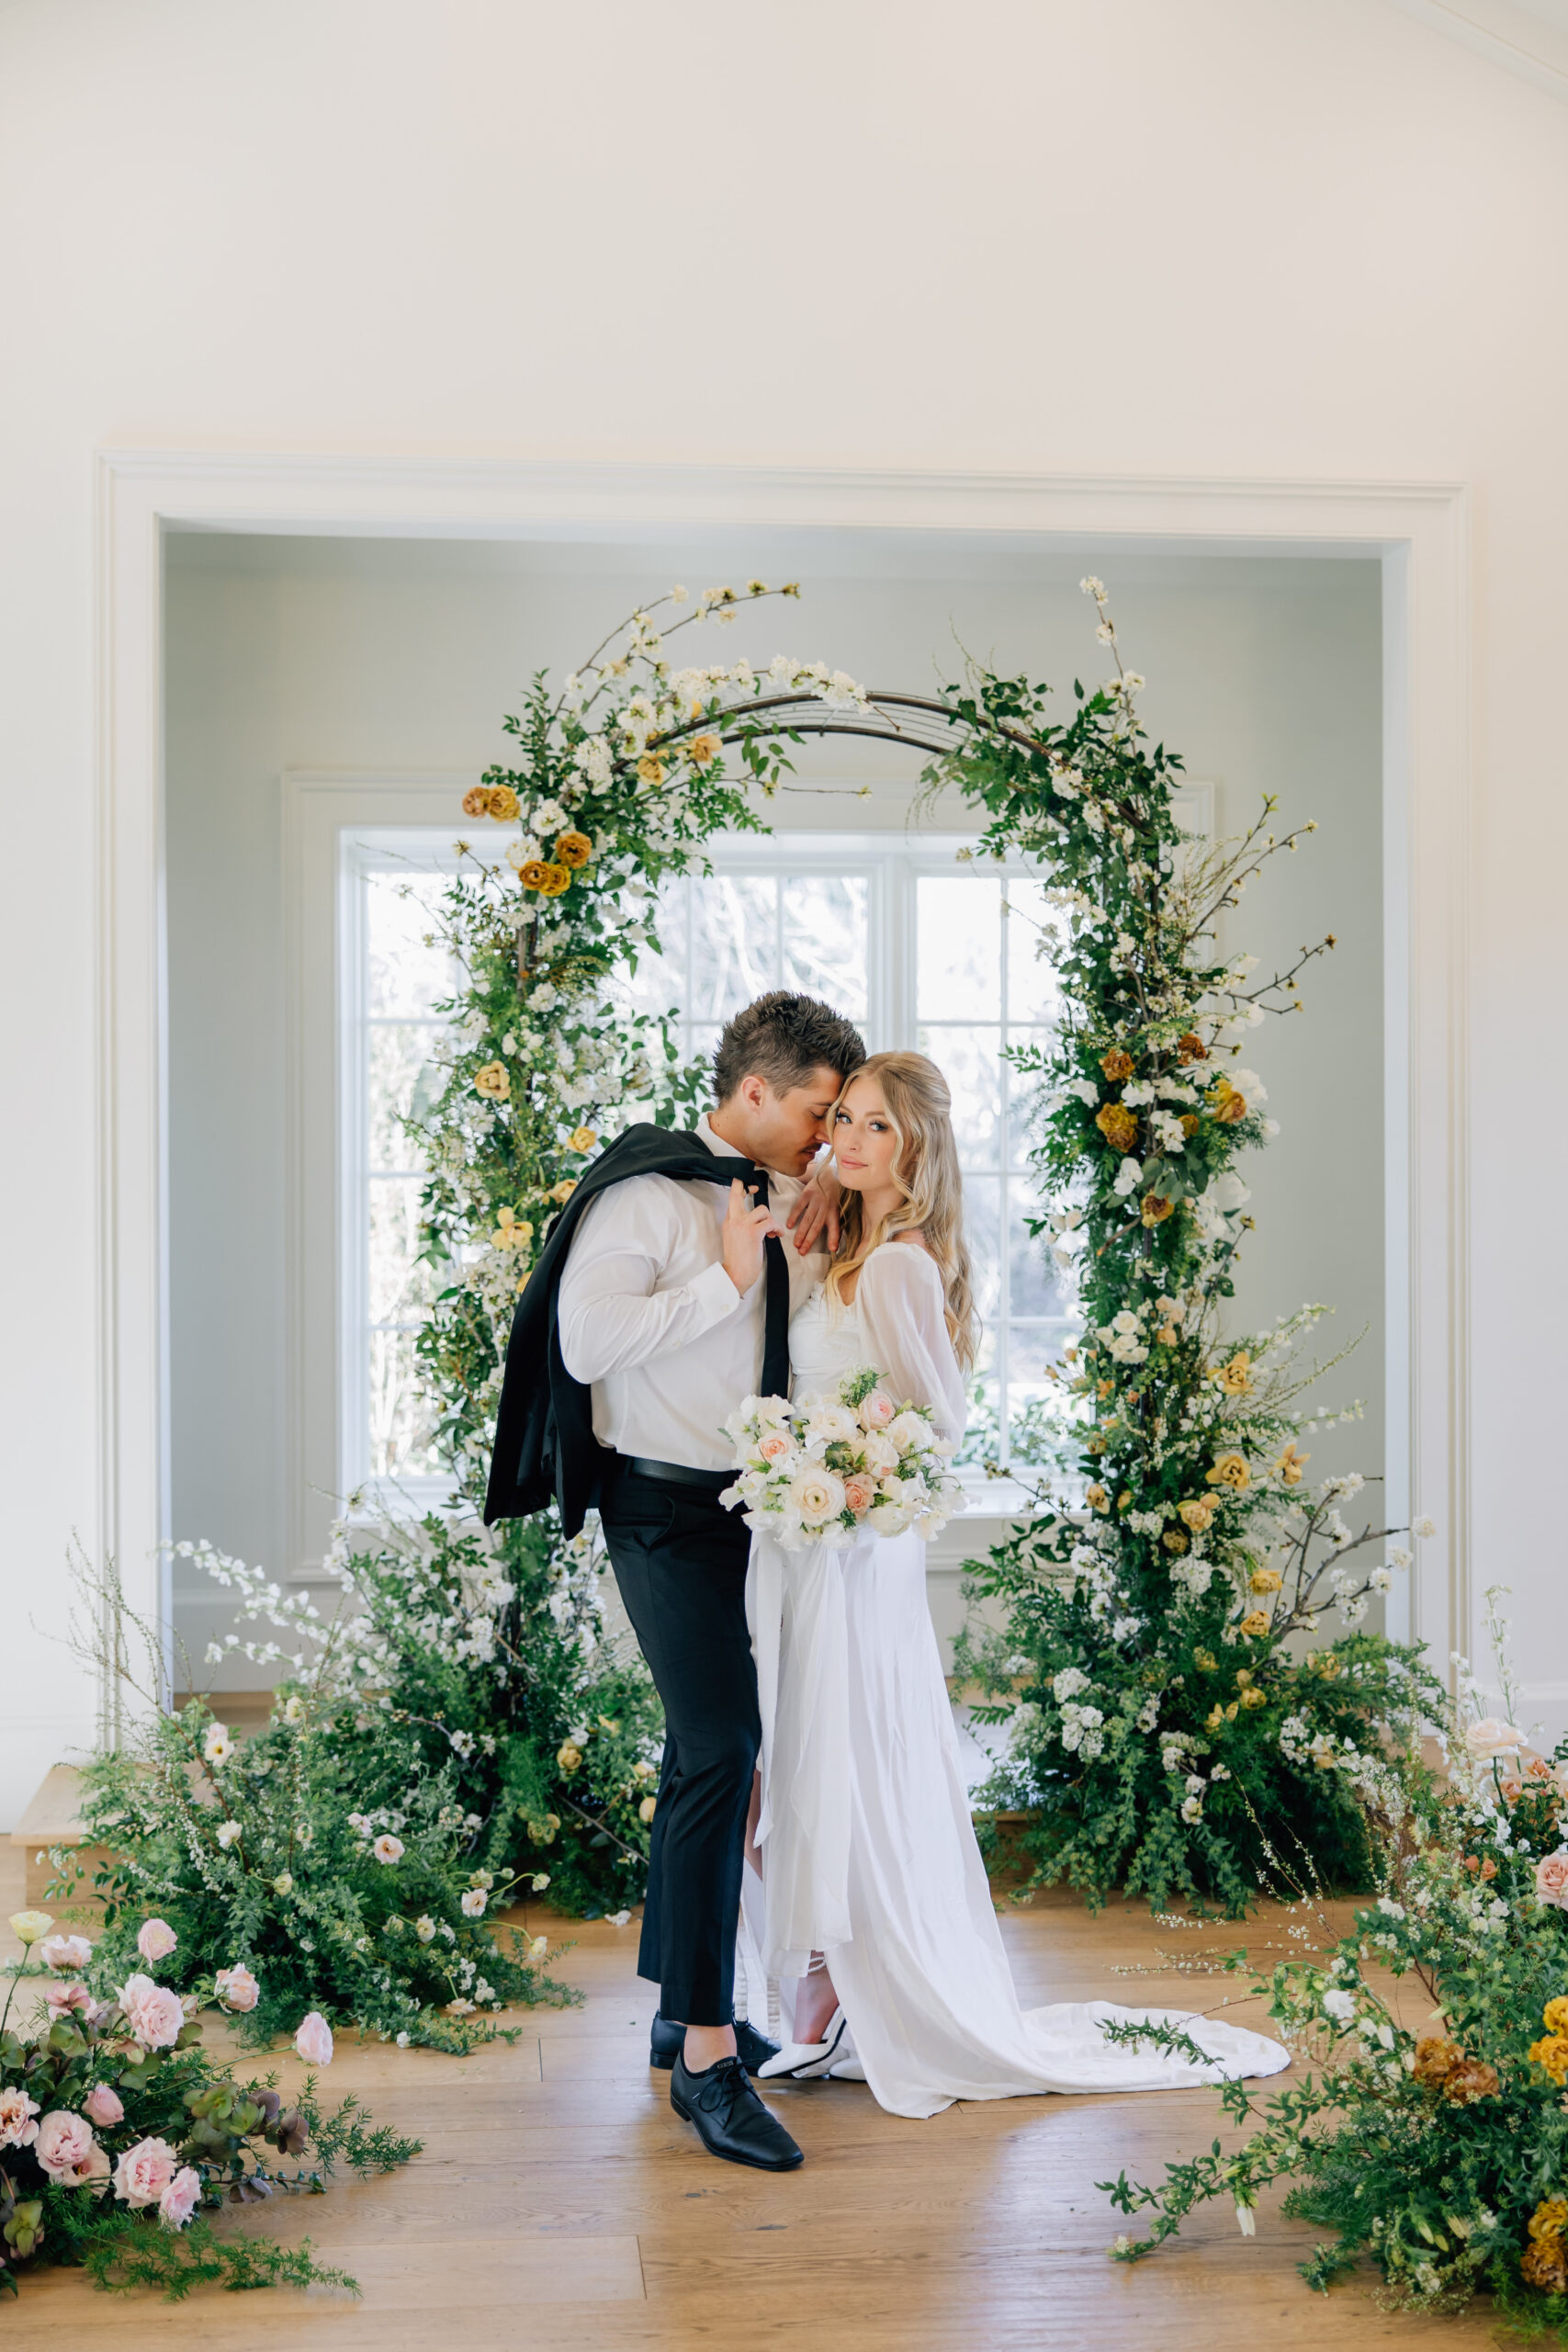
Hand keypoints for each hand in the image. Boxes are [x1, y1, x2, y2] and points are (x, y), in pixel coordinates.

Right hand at [721, 1178, 778, 1294]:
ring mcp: (743, 1225)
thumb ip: (742, 1226)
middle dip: (747, 1186)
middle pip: (737, 1193)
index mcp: (728, 1222)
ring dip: (772, 1220)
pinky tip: (777, 1235)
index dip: (741, 1187)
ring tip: (773, 1231)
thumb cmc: (738, 1261)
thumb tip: (761, 1220)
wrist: (735, 1275)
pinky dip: (777, 1229)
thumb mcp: (735, 1238)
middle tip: (756, 1188)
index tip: (752, 1189)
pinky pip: (771, 1223)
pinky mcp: (753, 1233)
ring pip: (763, 1210)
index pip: (731, 1198)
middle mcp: (734, 1220)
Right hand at [786, 1167, 840, 1254]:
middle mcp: (826, 1206)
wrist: (828, 1174)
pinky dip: (794, 1216)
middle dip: (809, 1240)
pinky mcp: (807, 1193)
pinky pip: (799, 1207)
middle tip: (802, 1252)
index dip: (834, 1238)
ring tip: (796, 1244)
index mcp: (834, 1211)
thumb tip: (835, 1246)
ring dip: (801, 1233)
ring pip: (807, 1219)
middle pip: (817, 1226)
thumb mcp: (838, 1208)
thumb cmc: (833, 1195)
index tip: (832, 1249)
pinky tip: (789, 1226)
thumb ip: (835, 1224)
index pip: (835, 1227)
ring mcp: (816, 1200)